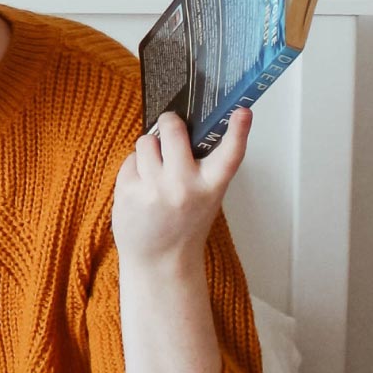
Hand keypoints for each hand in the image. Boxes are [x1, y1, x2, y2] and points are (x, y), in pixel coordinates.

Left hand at [110, 108, 249, 268]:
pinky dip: (134, 168)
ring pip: (145, 141)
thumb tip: (182, 127)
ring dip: (149, 149)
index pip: (230, 153)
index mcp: (211, 186)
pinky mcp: (128, 192)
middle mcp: (184, 186)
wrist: (160, 261)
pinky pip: (129, 160)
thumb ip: (201, 166)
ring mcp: (154, 189)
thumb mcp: (206, 197)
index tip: (243, 111)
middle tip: (169, 126)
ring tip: (155, 170)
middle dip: (169, 123)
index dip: (239, 130)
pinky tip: (141, 187)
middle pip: (173, 130)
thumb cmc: (184, 225)